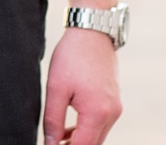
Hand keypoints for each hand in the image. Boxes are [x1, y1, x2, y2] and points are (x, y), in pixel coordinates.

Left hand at [43, 28, 121, 144]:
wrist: (92, 31)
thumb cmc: (72, 56)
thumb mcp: (56, 88)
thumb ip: (53, 121)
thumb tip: (50, 144)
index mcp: (97, 112)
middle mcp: (111, 113)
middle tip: (51, 143)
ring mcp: (116, 108)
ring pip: (98, 137)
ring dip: (79, 141)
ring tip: (57, 139)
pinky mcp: (114, 102)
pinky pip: (101, 125)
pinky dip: (87, 131)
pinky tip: (69, 129)